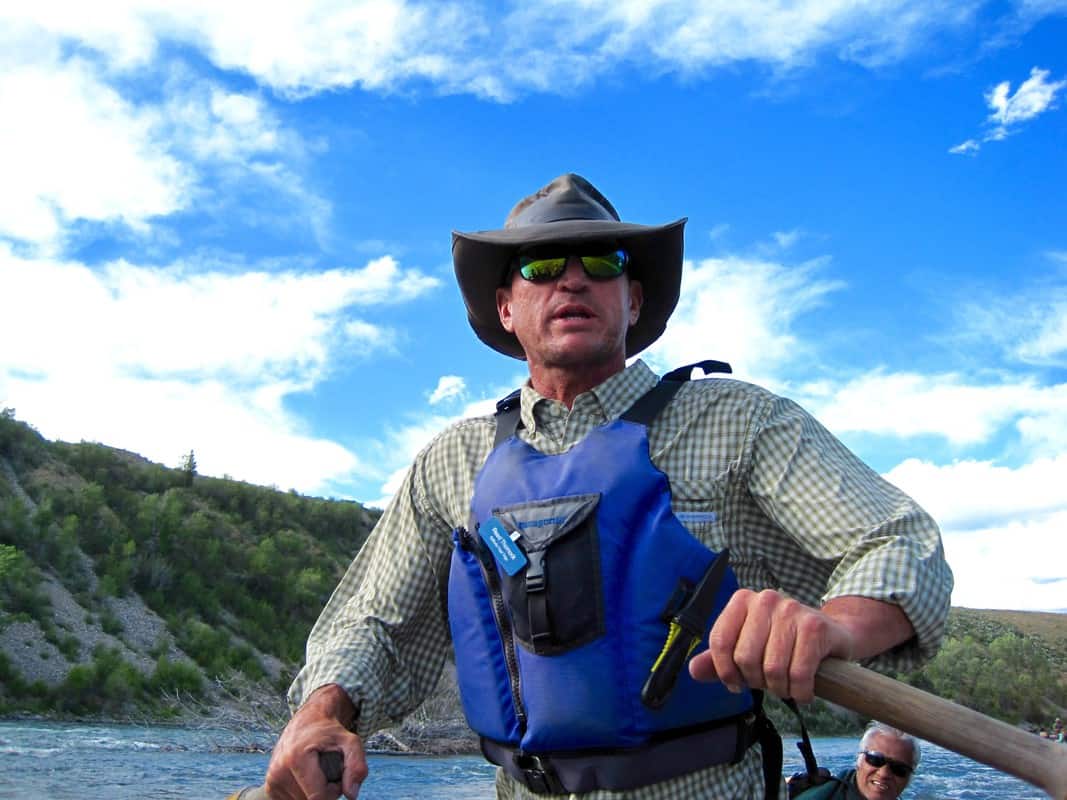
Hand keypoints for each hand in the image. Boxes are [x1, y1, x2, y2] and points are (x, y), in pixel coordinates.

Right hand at [264, 685, 367, 799]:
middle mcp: (278, 770)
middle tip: (328, 770)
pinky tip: (306, 778)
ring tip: (317, 772)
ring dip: (313, 793)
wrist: (308, 722)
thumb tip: (351, 795)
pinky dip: (303, 794)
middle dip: (325, 792)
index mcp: (296, 758)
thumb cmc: (330, 733)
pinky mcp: (270, 786)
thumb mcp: (351, 741)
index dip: (333, 792)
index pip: (318, 797)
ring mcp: (272, 780)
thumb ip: (356, 766)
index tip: (338, 776)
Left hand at [688, 589, 853, 702]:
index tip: (736, 684)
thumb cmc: (784, 644)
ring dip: (780, 689)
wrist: (833, 634)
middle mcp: (765, 599)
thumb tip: (693, 671)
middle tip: (768, 683)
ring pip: (772, 668)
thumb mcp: (749, 648)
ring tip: (786, 686)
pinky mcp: (815, 626)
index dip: (725, 671)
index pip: (720, 641)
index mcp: (742, 601)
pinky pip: (798, 673)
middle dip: (756, 681)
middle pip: (745, 657)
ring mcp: (791, 610)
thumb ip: (719, 660)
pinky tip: (803, 690)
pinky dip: (800, 691)